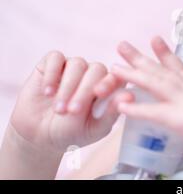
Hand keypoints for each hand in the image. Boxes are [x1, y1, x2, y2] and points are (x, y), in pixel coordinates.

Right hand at [9, 51, 132, 152]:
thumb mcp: (94, 128)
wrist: (41, 135)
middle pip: (96, 70)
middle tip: (73, 111)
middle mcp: (93, 73)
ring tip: (59, 109)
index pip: (116, 77)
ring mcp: (73, 67)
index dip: (110, 82)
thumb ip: (111, 113)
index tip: (100, 93)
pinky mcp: (52, 63)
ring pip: (77, 64)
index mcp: (108, 87)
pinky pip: (55, 58)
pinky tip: (48, 92)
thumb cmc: (73, 132)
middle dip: (85, 90)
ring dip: (68, 87)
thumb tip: (129, 96)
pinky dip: (52, 74)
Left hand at [95, 36, 182, 161]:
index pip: (180, 68)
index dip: (165, 54)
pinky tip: (120, 105)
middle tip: (122, 44)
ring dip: (133, 75)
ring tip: (114, 67)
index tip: (155, 40)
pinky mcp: (180, 119)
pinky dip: (137, 108)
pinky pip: (154, 112)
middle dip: (141, 58)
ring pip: (154, 84)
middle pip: (162, 71)